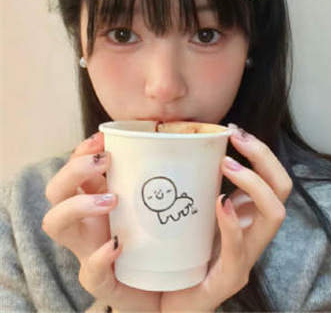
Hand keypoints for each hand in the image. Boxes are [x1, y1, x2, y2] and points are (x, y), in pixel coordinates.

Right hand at [42, 133, 160, 311]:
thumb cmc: (166, 235)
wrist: (172, 283)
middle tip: (105, 161)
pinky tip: (118, 244)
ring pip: (56, 223)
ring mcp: (89, 249)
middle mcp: (87, 220)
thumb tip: (183, 142)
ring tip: (112, 199)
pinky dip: (100, 257)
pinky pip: (89, 272)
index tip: (103, 138)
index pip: (76, 167)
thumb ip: (167, 176)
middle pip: (55, 190)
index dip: (81, 151)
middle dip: (73, 170)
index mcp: (99, 197)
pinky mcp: (104, 280)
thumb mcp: (165, 201)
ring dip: (78, 205)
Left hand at [160, 128, 292, 311]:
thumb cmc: (180, 252)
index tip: (235, 131)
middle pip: (282, 190)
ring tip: (228, 164)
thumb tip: (191, 150)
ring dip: (253, 183)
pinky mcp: (229, 279)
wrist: (168, 299)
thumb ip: (198, 188)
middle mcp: (252, 233)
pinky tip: (220, 203)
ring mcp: (245, 256)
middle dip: (264, 158)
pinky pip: (239, 249)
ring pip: (273, 215)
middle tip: (237, 138)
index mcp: (245, 215)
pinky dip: (233, 223)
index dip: (260, 152)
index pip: (271, 178)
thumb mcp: (192, 212)